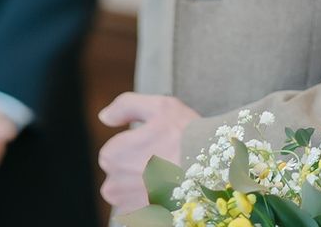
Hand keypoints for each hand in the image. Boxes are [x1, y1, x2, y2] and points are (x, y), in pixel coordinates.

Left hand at [97, 92, 197, 213]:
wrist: (215, 173)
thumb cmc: (187, 139)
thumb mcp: (158, 107)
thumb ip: (125, 106)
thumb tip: (105, 117)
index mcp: (113, 155)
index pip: (115, 148)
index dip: (136, 143)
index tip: (156, 143)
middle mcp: (114, 186)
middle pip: (121, 170)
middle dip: (138, 165)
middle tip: (165, 158)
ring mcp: (129, 207)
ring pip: (131, 190)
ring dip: (145, 184)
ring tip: (169, 175)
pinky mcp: (144, 219)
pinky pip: (142, 206)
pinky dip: (154, 199)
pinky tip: (170, 190)